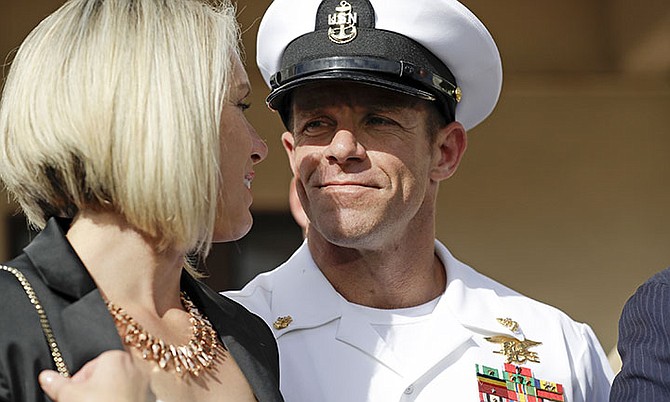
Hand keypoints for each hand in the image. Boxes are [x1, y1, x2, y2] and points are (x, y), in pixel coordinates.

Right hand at [39, 350, 153, 401]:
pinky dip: (121, 400)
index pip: (91, 365)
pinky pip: (131, 395)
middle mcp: (134, 365)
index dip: (79, 382)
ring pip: (119, 385)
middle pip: (106, 375)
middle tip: (84, 401)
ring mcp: (144, 383)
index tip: (75, 394)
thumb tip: (45, 376)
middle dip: (93, 388)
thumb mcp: (70, 395)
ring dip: (107, 394)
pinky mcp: (149, 397)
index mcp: (116, 357)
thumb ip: (56, 383)